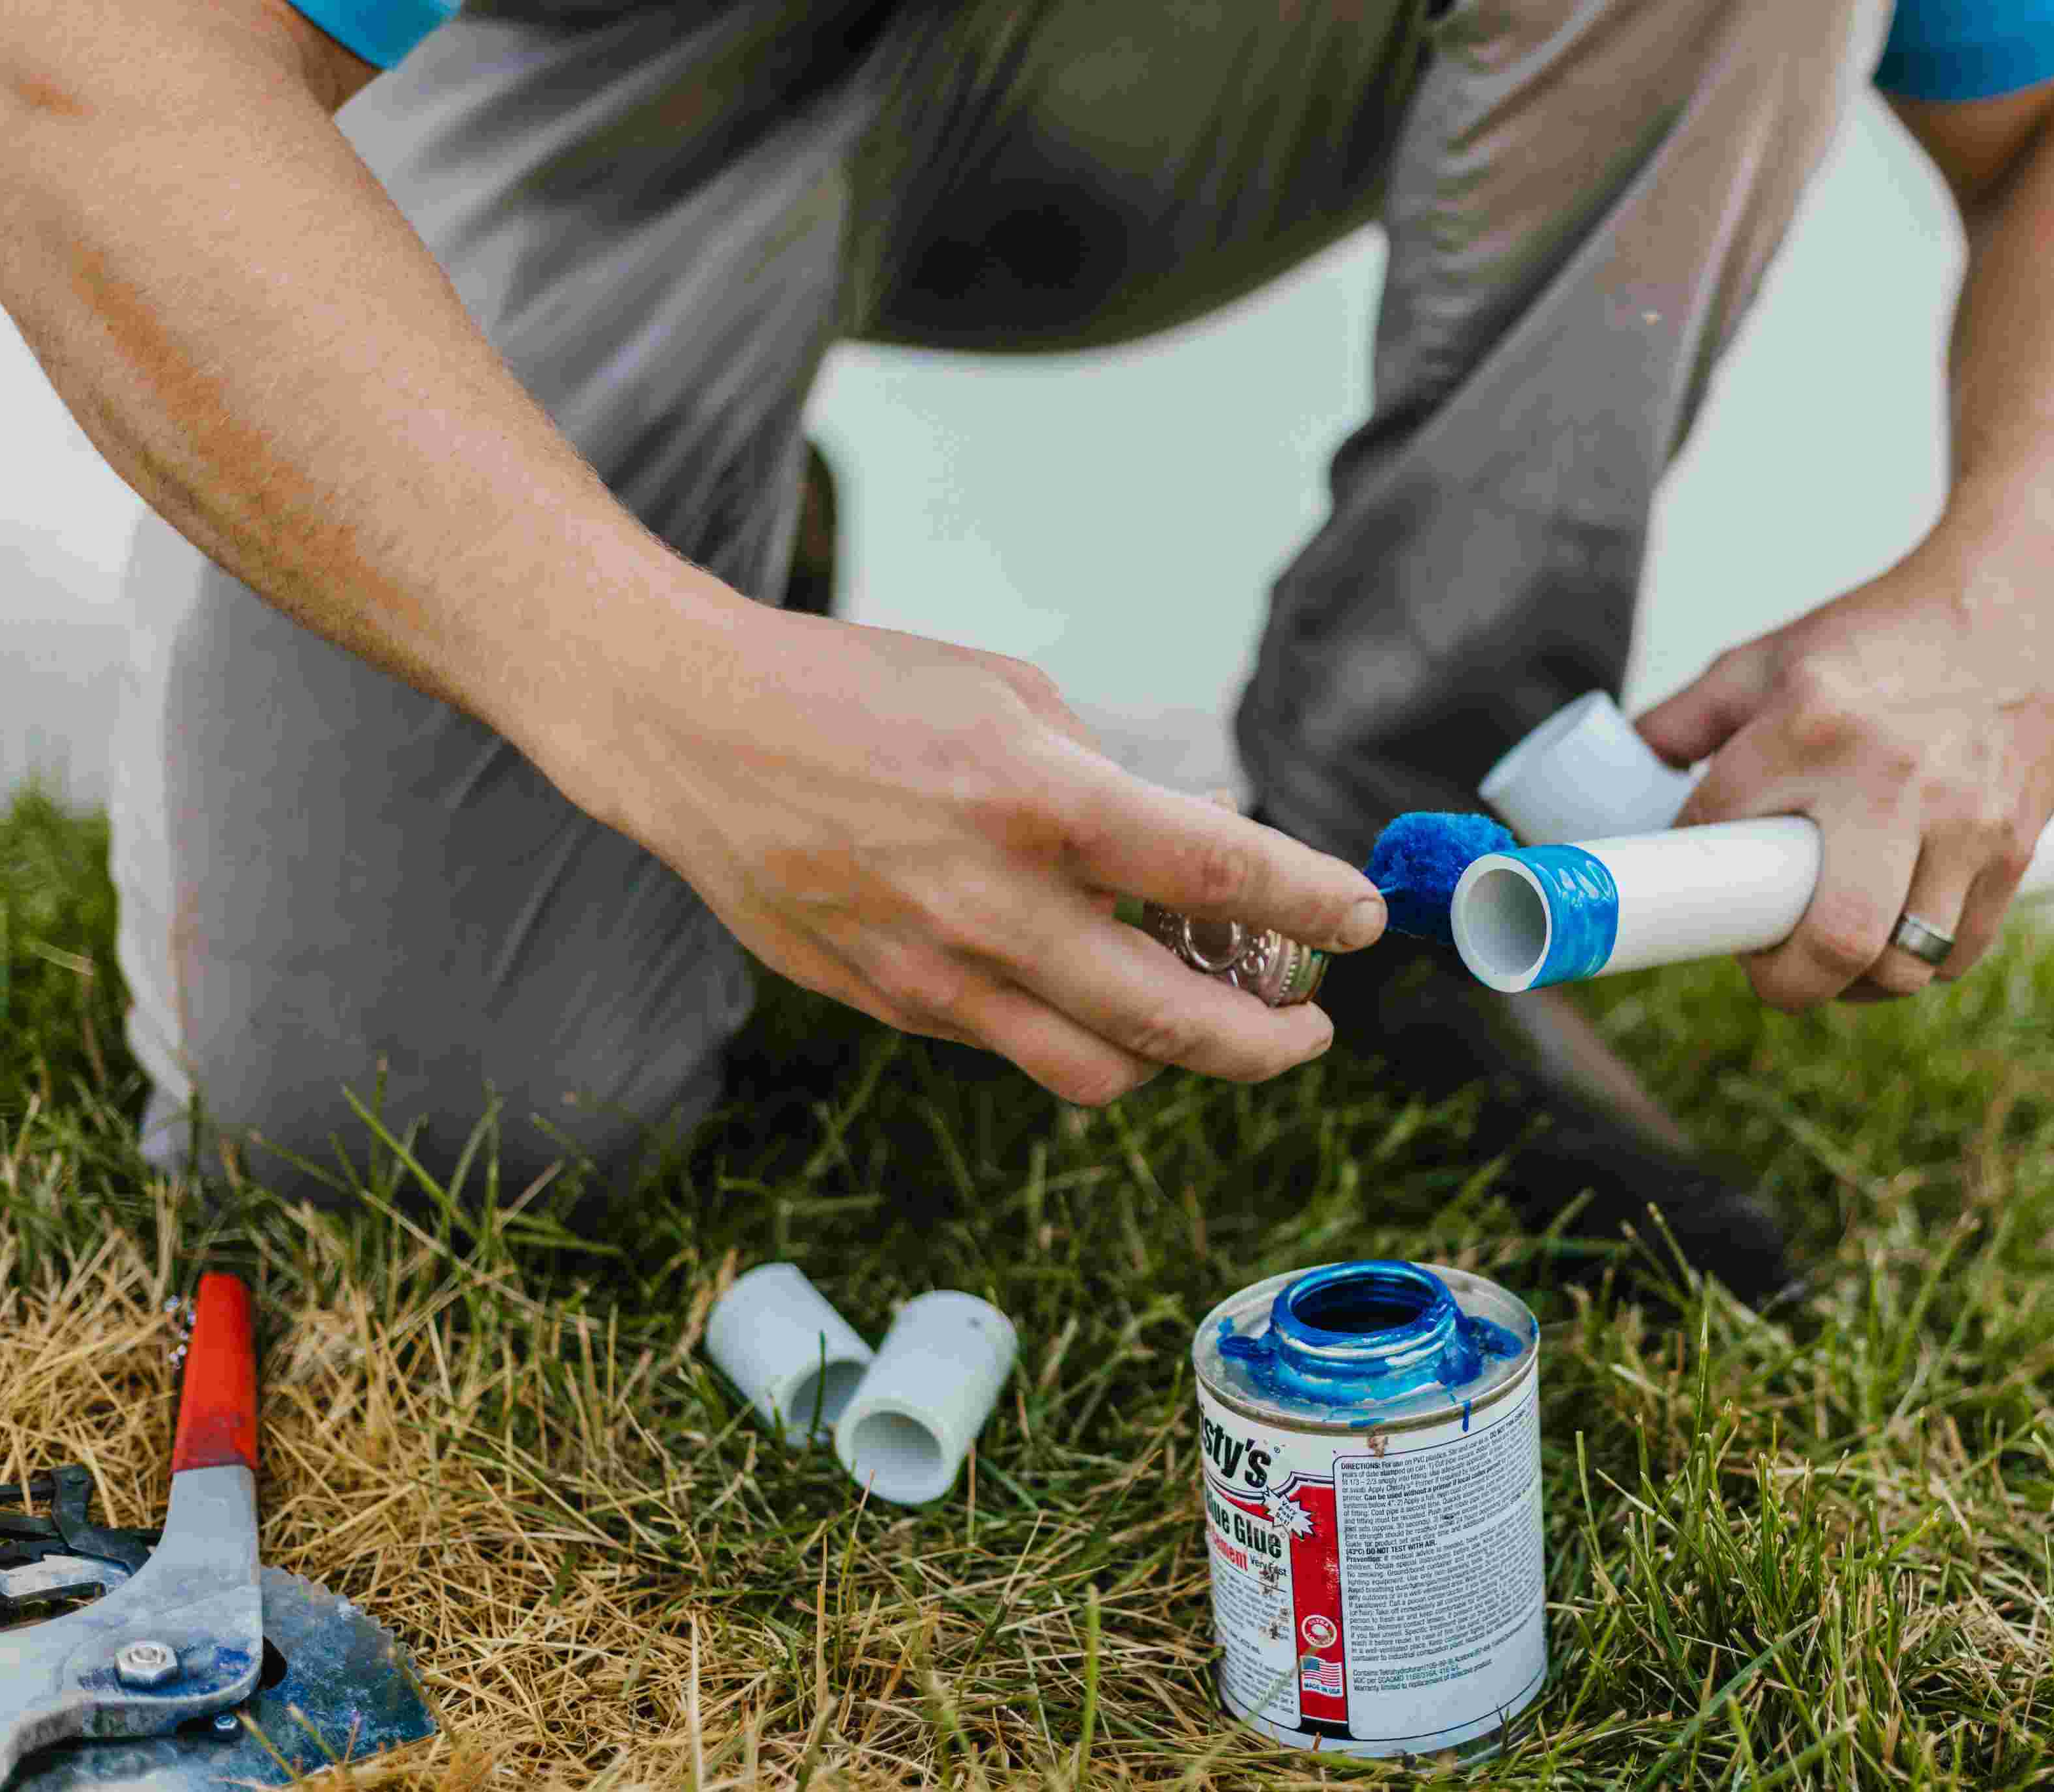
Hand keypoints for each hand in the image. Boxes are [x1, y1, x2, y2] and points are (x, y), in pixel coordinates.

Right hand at [563, 598, 1385, 1104]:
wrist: (692, 731)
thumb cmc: (859, 691)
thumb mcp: (1010, 697)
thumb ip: (1108, 781)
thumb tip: (1190, 846)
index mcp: (1037, 799)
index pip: (1215, 872)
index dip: (1309, 905)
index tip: (1361, 921)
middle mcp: (993, 905)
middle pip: (1175, 1024)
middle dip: (1270, 1042)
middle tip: (1307, 1028)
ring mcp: (936, 974)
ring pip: (1100, 1071)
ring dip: (1178, 1061)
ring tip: (1212, 1021)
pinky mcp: (892, 1007)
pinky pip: (1015, 1047)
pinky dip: (1078, 1031)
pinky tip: (1093, 987)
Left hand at [1632, 537, 2053, 1010]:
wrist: (2019, 594)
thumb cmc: (1883, 632)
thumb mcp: (1769, 656)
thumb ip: (1687, 716)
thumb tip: (1625, 771)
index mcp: (1810, 728)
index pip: (1723, 838)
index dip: (1699, 876)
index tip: (1705, 885)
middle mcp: (1890, 780)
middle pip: (1834, 939)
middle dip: (1786, 982)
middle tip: (1768, 967)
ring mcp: (1964, 818)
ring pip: (1903, 962)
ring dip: (1855, 982)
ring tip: (1831, 955)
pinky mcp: (2016, 841)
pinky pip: (1960, 949)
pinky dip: (1918, 961)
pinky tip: (1892, 935)